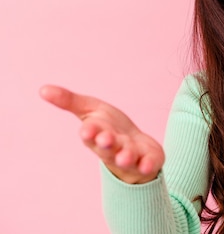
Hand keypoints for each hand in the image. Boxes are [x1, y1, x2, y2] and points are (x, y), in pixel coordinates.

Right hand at [40, 85, 164, 183]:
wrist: (136, 148)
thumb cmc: (109, 129)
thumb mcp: (91, 111)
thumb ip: (69, 101)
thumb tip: (42, 89)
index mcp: (97, 135)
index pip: (91, 134)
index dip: (89, 132)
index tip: (87, 129)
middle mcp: (112, 148)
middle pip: (107, 147)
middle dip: (106, 143)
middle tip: (105, 139)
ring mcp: (130, 156)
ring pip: (126, 158)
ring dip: (125, 157)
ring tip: (125, 156)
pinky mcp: (148, 161)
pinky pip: (148, 165)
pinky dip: (148, 165)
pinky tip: (148, 165)